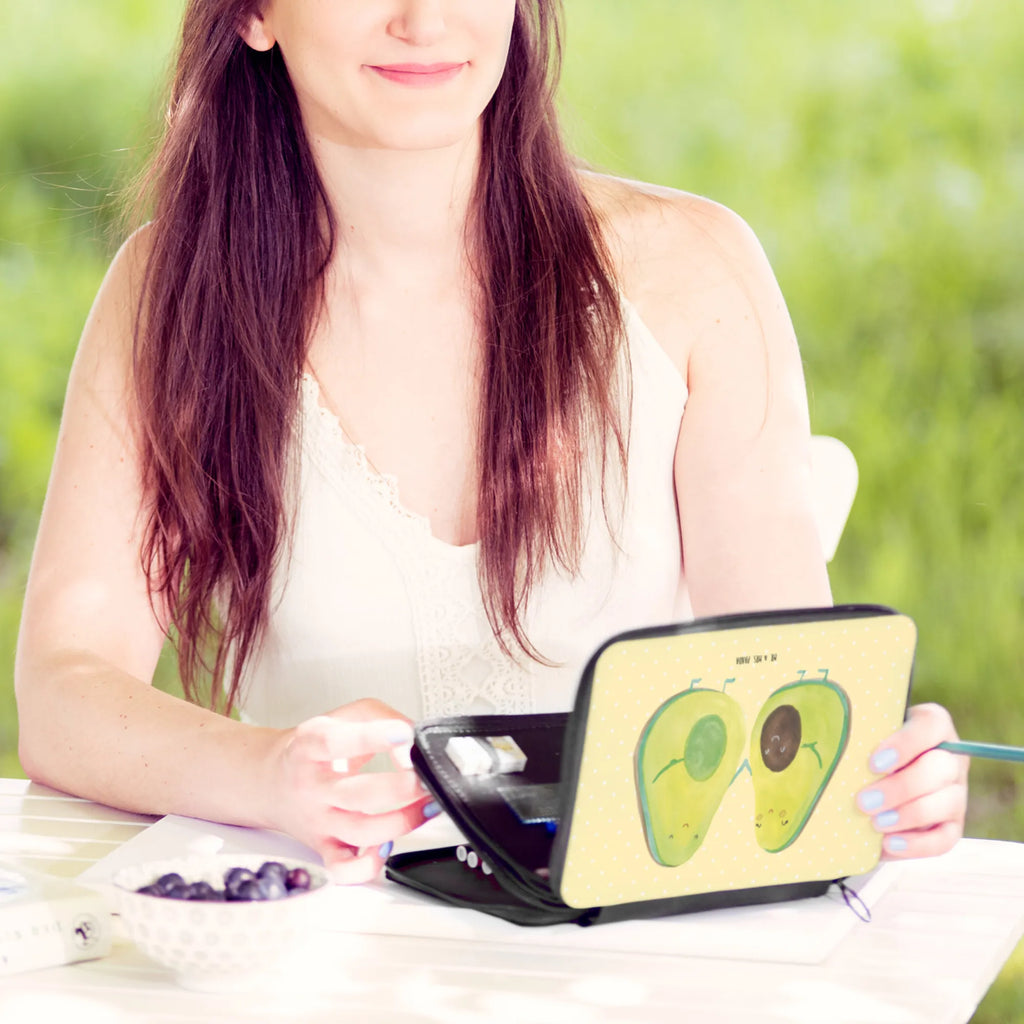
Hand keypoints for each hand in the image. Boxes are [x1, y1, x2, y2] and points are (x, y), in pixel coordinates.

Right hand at [266, 699, 435, 883]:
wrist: (271, 780)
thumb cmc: (313, 748)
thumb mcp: (342, 716)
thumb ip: (381, 718)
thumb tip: (412, 740)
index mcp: (310, 747)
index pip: (335, 742)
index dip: (373, 738)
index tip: (404, 735)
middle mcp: (311, 787)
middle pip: (358, 795)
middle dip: (402, 788)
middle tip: (426, 776)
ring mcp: (318, 821)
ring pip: (361, 832)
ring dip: (403, 821)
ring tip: (426, 804)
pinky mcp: (324, 847)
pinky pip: (344, 869)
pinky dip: (369, 865)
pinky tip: (389, 845)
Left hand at [856, 703, 968, 858]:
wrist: (873, 778)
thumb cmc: (866, 748)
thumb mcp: (865, 733)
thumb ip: (858, 732)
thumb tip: (827, 737)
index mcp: (933, 725)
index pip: (932, 724)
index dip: (905, 744)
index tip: (873, 763)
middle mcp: (951, 758)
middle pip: (941, 768)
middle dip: (901, 788)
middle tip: (864, 801)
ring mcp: (956, 793)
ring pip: (946, 804)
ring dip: (908, 816)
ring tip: (875, 823)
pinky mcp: (953, 825)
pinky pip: (945, 839)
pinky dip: (918, 844)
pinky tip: (889, 844)